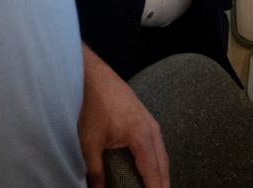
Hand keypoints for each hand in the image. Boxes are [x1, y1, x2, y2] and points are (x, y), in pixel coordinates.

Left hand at [79, 46, 168, 187]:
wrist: (92, 75)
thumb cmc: (92, 105)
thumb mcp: (89, 143)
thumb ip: (96, 172)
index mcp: (142, 137)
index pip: (153, 173)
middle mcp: (152, 129)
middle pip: (163, 165)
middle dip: (162, 184)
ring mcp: (150, 121)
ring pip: (161, 153)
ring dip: (161, 172)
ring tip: (158, 186)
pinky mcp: (144, 116)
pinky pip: (157, 143)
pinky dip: (157, 159)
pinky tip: (151, 164)